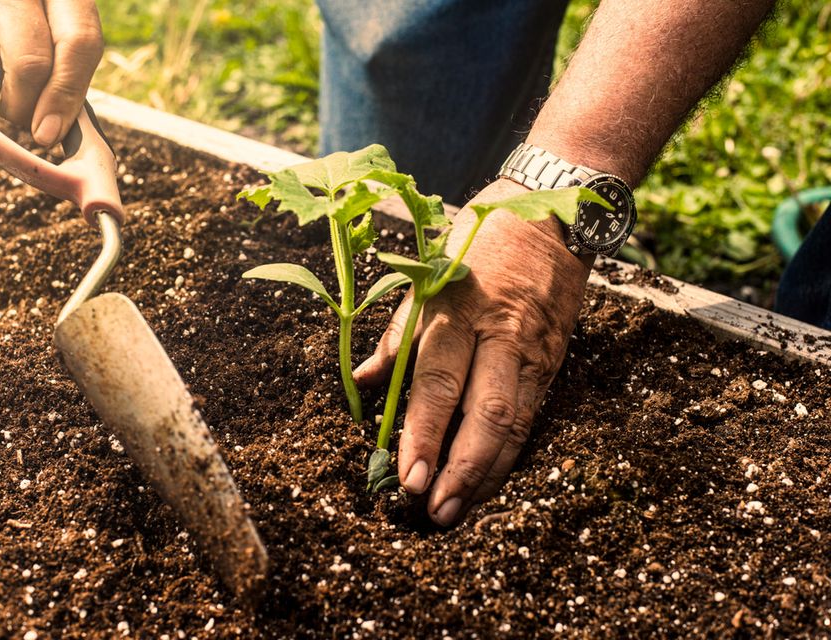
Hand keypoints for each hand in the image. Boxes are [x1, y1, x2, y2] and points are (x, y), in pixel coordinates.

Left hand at [355, 179, 591, 525]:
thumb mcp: (428, 275)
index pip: (438, 383)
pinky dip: (509, 452)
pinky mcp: (554, 361)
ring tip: (458, 508)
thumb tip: (361, 383)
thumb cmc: (479, 241)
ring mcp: (532, 351)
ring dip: (486, 473)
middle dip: (460, 469)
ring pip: (514, 424)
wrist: (557, 217)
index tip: (406, 477)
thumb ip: (397, 335)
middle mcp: (499, 335)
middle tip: (434, 510)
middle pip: (484, 414)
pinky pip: (532, 415)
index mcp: (458, 309)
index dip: (422, 434)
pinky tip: (489, 479)